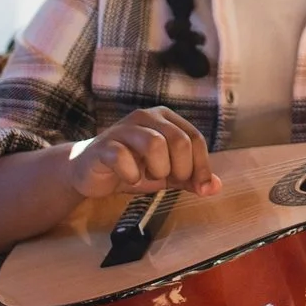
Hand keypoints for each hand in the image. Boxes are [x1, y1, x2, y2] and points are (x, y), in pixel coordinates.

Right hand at [68, 108, 216, 200]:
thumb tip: (215, 187)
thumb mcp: (167, 174)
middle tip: (168, 180)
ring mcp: (123, 128)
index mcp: (166, 119)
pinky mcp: (104, 145)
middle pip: (179, 141)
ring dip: (158, 169)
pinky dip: (131, 173)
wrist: (91, 172)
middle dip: (180, 169)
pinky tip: (129, 178)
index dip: (202, 166)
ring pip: (154, 143)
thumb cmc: (133, 168)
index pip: (195, 138)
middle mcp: (146, 117)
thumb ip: (190, 179)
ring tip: (148, 176)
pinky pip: (122, 156)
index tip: (200, 188)